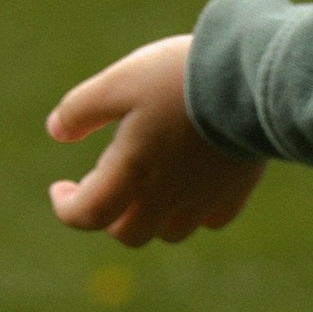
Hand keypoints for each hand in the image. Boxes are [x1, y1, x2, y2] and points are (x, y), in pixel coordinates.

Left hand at [47, 36, 265, 246]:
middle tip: (108, 182)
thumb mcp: (120, 80)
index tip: (61, 187)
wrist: (255, 79)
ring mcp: (205, 198)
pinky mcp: (237, 190)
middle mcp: (166, 197)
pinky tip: (193, 183)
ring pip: (169, 232)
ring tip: (151, 182)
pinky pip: (211, 219)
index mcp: (131, 172)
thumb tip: (57, 132)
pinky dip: (194, 210)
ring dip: (151, 216)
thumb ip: (81, 109)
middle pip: (129, 234)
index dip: (66, 207)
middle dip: (110, 215)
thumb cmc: (180, 77)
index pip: (86, 216)